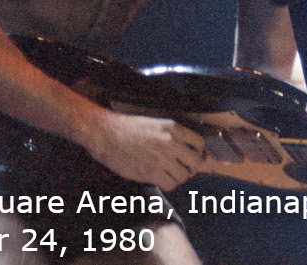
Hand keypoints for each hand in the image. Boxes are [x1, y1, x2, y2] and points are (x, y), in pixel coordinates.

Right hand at [86, 111, 204, 191]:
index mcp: (173, 128)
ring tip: (172, 173)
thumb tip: (186, 148)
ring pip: (183, 176)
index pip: (199, 143)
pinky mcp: (150, 172)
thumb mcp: (155, 123)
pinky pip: (170, 184)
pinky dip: (168, 183)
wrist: (106, 134)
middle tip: (186, 168)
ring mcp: (161, 159)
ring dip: (179, 176)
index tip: (194, 155)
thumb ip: (172, 134)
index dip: (198, 151)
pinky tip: (162, 178)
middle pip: (195, 162)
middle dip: (193, 167)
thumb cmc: (128, 128)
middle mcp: (170, 143)